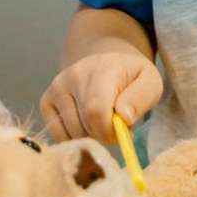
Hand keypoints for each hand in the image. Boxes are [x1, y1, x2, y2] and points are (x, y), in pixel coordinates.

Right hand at [39, 47, 161, 144]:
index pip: (96, 111)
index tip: (122, 132)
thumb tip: (124, 117)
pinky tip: (85, 124)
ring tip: (101, 122)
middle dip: (102, 135)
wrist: (106, 59)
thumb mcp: (150, 82)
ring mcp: (57, 87)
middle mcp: (74, 75)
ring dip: (89, 137)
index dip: (108, 131)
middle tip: (115, 127)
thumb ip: (141, 98)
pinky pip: (56, 133)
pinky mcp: (46, 99)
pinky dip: (72, 137)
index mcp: (102, 69)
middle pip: (84, 125)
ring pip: (70, 132)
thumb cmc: (131, 76)